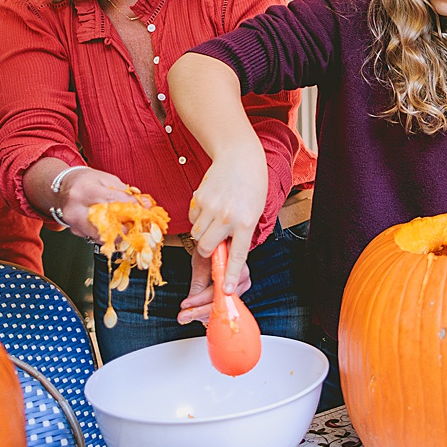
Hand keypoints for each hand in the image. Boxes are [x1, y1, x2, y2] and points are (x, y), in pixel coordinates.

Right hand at [53, 167, 138, 242]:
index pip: (111, 200)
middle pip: (105, 223)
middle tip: (139, 224)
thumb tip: (146, 204)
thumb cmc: (85, 181)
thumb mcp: (106, 179)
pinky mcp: (76, 232)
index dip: (130, 206)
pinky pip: (97, 237)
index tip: (144, 209)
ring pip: (102, 235)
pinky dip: (111, 235)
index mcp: (84, 190)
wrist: (62, 187)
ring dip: (120, 233)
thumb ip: (125, 193)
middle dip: (126, 226)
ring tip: (131, 227)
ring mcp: (74, 223)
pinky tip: (119, 229)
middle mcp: (75, 209)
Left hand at [176, 246, 253, 325]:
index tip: (185, 305)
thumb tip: (190, 303)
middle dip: (201, 310)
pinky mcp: (239, 289)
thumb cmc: (210, 248)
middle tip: (183, 316)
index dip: (200, 299)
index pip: (217, 287)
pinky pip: (225, 304)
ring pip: (223, 305)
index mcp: (233, 262)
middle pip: (222, 300)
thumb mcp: (200, 260)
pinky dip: (210, 309)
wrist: (219, 243)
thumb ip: (198, 282)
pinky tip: (199, 313)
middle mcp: (241, 274)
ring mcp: (242, 283)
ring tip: (188, 314)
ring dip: (205, 313)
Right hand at [187, 156, 266, 295]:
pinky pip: (192, 219)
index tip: (225, 290)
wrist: (240, 156)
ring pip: (197, 234)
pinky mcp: (199, 198)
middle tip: (214, 242)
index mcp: (245, 222)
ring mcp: (211, 207)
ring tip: (216, 218)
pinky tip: (210, 206)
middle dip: (208, 251)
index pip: (236, 256)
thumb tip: (225, 254)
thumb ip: (241, 233)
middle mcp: (227, 216)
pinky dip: (198, 218)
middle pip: (206, 248)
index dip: (229, 275)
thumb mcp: (254, 212)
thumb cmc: (252, 185)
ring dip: (203, 233)